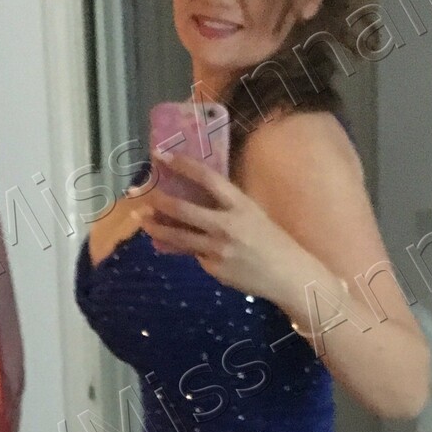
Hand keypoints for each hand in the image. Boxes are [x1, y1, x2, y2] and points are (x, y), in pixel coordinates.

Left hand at [142, 149, 332, 311]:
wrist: (288, 275)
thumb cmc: (272, 240)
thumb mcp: (253, 213)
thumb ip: (225, 206)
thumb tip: (196, 196)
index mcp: (240, 205)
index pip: (207, 179)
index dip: (183, 165)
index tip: (162, 156)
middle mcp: (227, 225)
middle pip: (184, 210)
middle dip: (160, 201)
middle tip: (143, 195)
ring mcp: (219, 249)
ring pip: (179, 237)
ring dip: (157, 228)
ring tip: (143, 221)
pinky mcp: (214, 269)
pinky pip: (192, 255)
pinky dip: (180, 249)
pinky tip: (168, 244)